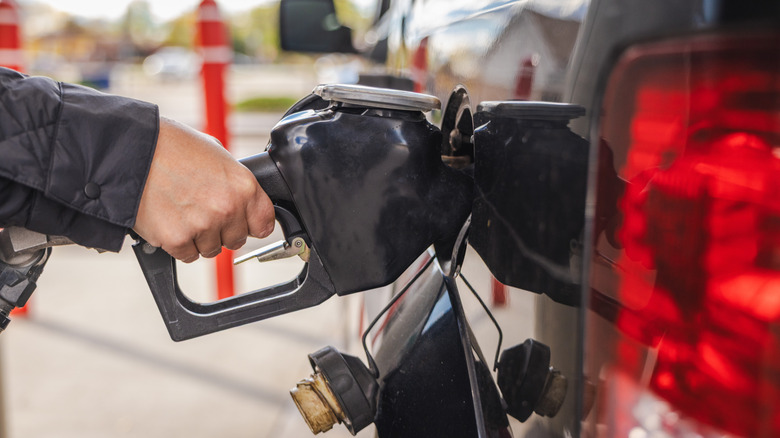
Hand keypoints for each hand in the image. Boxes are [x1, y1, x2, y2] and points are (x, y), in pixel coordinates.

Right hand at [133, 117, 274, 262]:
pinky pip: (188, 255)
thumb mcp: (215, 154)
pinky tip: (170, 221)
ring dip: (199, 238)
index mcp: (244, 186)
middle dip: (222, 230)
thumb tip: (241, 198)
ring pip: (211, 250)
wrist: (130, 152)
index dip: (251, 223)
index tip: (243, 222)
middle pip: (236, 239)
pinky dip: (179, 244)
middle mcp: (228, 208)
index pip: (264, 224)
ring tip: (182, 212)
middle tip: (201, 211)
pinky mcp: (178, 240)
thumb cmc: (170, 147)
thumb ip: (233, 181)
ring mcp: (203, 226)